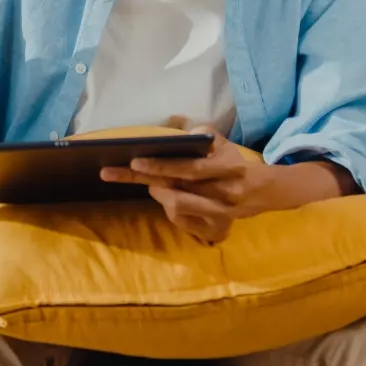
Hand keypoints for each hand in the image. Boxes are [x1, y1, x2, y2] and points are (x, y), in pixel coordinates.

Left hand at [100, 127, 275, 243]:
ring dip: (157, 193)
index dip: (161, 166)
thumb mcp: (223, 144)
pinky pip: (178, 221)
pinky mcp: (214, 233)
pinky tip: (168, 197)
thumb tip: (189, 132)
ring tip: (153, 182)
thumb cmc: (231, 163)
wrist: (256, 193)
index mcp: (228, 170)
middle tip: (110, 172)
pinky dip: (167, 207)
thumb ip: (207, 134)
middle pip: (175, 191)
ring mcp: (220, 218)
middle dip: (140, 180)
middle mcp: (225, 197)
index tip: (135, 161)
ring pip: (174, 208)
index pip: (190, 169)